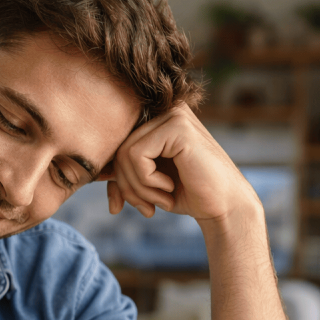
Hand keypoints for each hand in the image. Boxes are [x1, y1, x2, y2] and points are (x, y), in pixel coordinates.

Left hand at [103, 104, 261, 225]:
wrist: (224, 207)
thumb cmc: (187, 194)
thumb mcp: (145, 182)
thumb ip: (122, 172)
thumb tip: (95, 173)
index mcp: (157, 121)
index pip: (116, 145)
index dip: (112, 179)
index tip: (118, 206)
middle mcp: (165, 111)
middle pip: (117, 148)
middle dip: (124, 186)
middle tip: (145, 208)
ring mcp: (173, 116)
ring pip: (123, 153)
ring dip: (137, 187)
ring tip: (158, 201)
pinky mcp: (177, 127)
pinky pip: (136, 155)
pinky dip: (146, 181)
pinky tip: (168, 189)